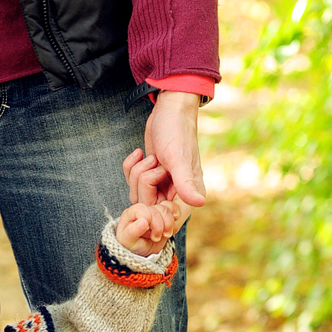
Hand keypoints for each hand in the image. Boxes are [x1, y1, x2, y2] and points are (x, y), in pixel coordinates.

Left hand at [115, 199, 179, 257]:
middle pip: (157, 209)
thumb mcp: (128, 241)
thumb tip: (143, 221)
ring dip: (169, 224)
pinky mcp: (164, 214)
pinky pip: (173, 209)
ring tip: (165, 235)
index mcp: (131, 213)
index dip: (150, 221)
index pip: (143, 210)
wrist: (142, 251)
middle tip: (157, 238)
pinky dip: (175, 218)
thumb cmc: (132, 245)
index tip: (151, 235)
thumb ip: (132, 231)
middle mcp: (143, 209)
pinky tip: (171, 228)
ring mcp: (154, 211)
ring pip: (166, 209)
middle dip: (160, 226)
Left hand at [123, 91, 205, 207]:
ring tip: (151, 156)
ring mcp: (160, 186)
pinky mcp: (148, 177)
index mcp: (188, 193)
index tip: (152, 190)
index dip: (156, 214)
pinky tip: (139, 152)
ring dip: (137, 174)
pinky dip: (131, 167)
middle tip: (154, 163)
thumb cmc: (177, 131)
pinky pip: (131, 184)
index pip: (169, 220)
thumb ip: (186, 184)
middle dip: (144, 185)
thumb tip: (200, 202)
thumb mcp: (178, 159)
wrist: (168, 110)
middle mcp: (175, 193)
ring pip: (137, 197)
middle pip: (148, 209)